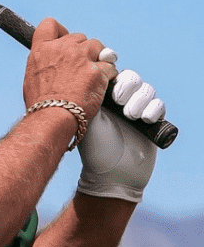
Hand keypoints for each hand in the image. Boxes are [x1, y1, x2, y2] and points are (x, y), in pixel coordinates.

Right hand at [22, 18, 116, 122]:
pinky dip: (108, 74)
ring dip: (99, 58)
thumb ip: (45, 61)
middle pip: (80, 37)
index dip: (61, 31)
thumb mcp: (32, 75)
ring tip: (94, 74)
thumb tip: (54, 61)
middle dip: (84, 50)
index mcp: (42, 49)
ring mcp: (81, 58)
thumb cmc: (41, 101)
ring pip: (98, 47)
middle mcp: (62, 48)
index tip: (66, 40)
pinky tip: (101, 84)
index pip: (50, 24)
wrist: (51, 116)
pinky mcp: (97, 71)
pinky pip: (110, 67)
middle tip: (83, 65)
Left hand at [78, 69, 165, 201]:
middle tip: (118, 100)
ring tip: (131, 115)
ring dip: (139, 100)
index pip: (110, 73)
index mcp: (100, 95)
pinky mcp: (151, 120)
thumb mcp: (88, 118)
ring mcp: (136, 109)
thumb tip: (93, 72)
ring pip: (146, 90)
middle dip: (127, 86)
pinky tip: (145, 119)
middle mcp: (118, 100)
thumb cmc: (95, 147)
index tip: (107, 86)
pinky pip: (159, 104)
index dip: (112, 74)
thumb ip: (91, 94)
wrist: (112, 173)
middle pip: (131, 77)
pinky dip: (154, 109)